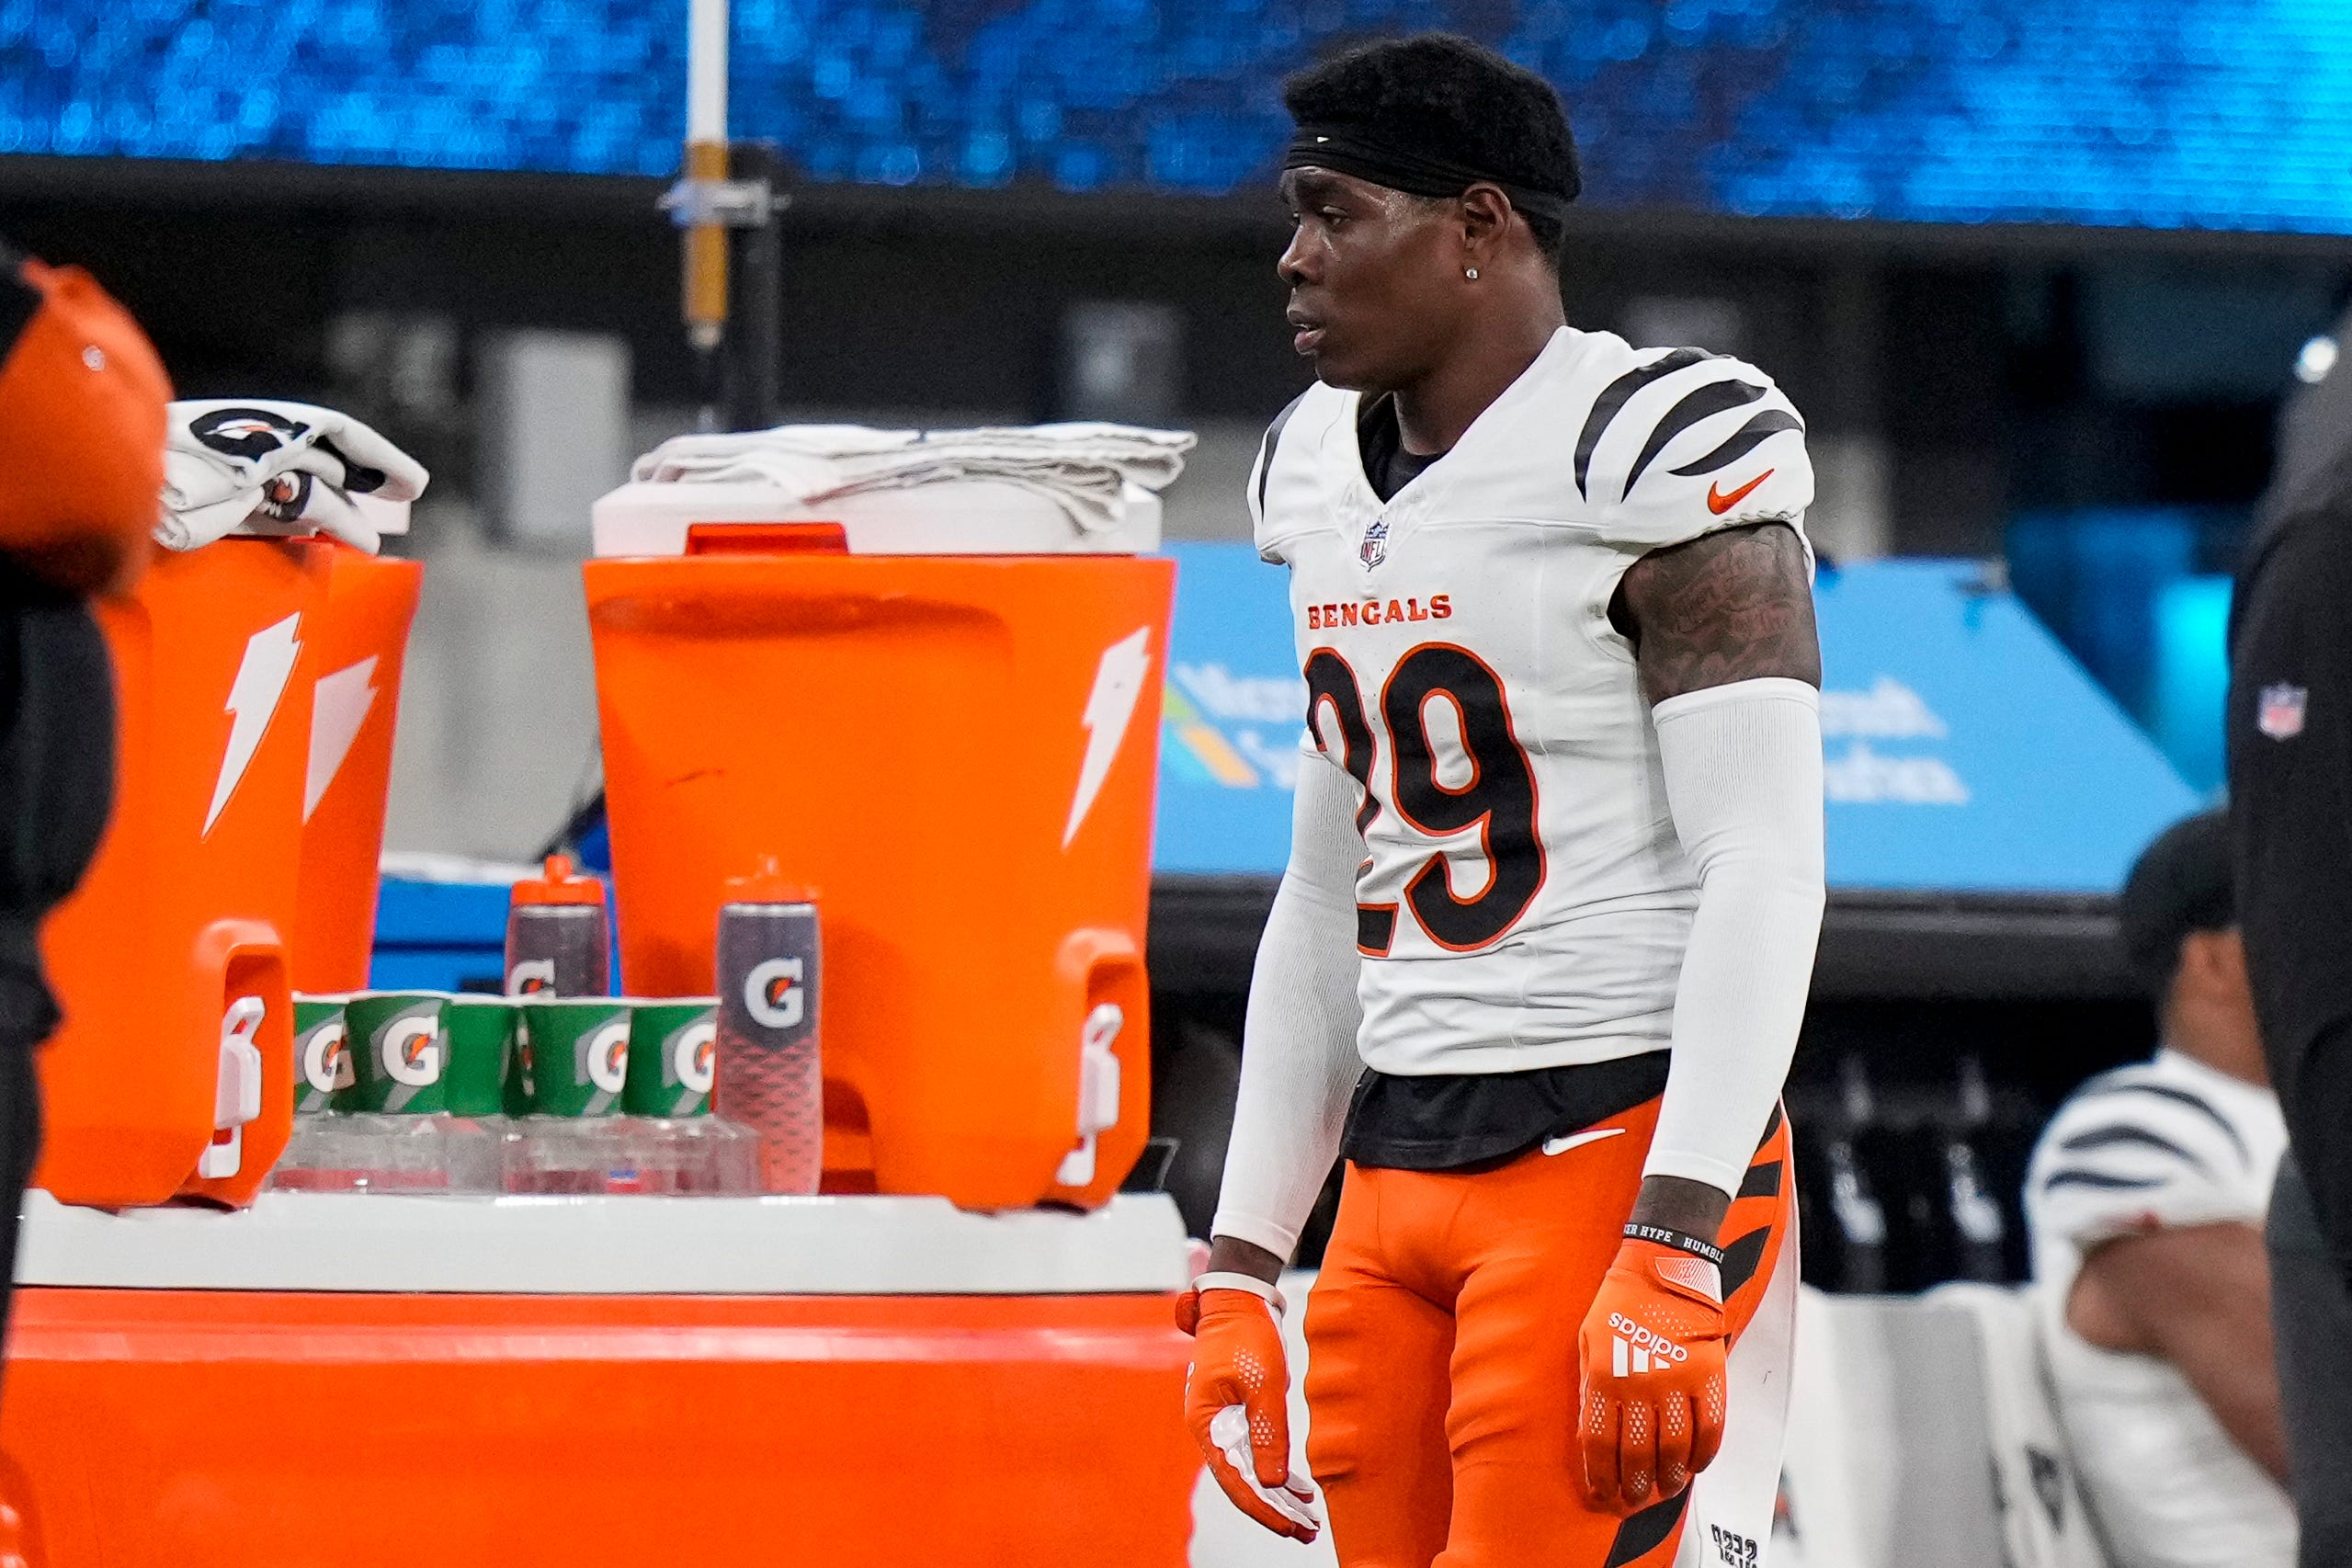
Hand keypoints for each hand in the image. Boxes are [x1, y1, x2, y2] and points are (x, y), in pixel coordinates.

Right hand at [1177, 1278, 1322, 1541]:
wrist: (1237, 1302)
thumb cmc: (1246, 1335)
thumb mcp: (1262, 1382)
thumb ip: (1266, 1432)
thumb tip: (1271, 1481)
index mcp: (1207, 1423)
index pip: (1235, 1480)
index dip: (1263, 1507)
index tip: (1290, 1527)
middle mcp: (1211, 1430)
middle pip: (1241, 1482)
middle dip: (1273, 1510)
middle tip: (1305, 1532)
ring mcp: (1224, 1424)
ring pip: (1250, 1471)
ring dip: (1277, 1496)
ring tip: (1306, 1518)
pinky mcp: (1238, 1416)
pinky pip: (1255, 1453)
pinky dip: (1276, 1472)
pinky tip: (1299, 1488)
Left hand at [1574, 1235, 1728, 1514]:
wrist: (1664, 1264)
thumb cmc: (1618, 1303)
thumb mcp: (1588, 1341)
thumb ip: (1590, 1388)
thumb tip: (1593, 1439)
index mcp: (1604, 1376)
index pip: (1599, 1445)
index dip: (1600, 1478)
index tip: (1601, 1496)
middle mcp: (1640, 1383)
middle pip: (1637, 1455)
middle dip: (1633, 1488)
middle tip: (1633, 1502)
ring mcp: (1679, 1381)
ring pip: (1676, 1449)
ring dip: (1670, 1478)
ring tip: (1664, 1489)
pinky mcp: (1711, 1374)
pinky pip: (1711, 1428)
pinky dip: (1705, 1455)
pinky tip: (1695, 1466)